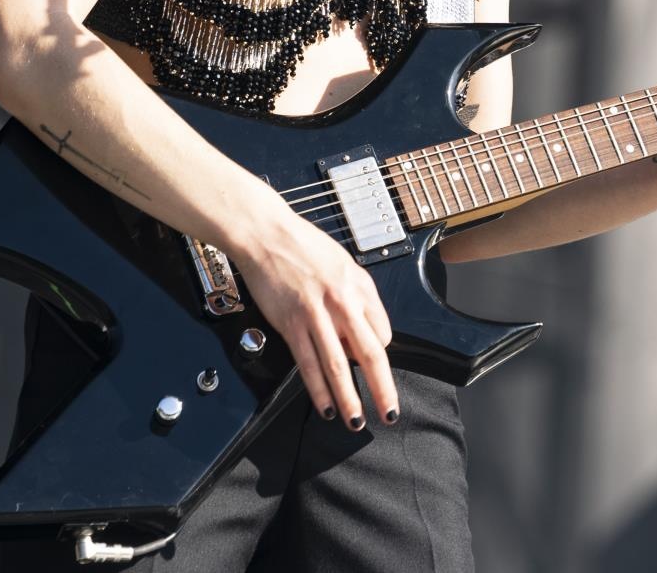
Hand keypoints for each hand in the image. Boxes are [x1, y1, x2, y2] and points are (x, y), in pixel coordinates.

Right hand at [226, 196, 397, 431]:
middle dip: (382, 389)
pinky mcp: (291, 324)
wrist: (266, 234)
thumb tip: (360, 331)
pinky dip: (318, 389)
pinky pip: (308, 364)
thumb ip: (356, 296)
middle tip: (389, 414)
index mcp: (360, 286)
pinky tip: (325, 405)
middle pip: (370, 354)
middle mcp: (343, 302)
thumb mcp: (344, 264)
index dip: (380, 355)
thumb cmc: (303, 246)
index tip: (374, 368)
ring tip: (356, 421)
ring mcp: (316, 315)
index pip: (383, 332)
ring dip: (349, 398)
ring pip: (338, 366)